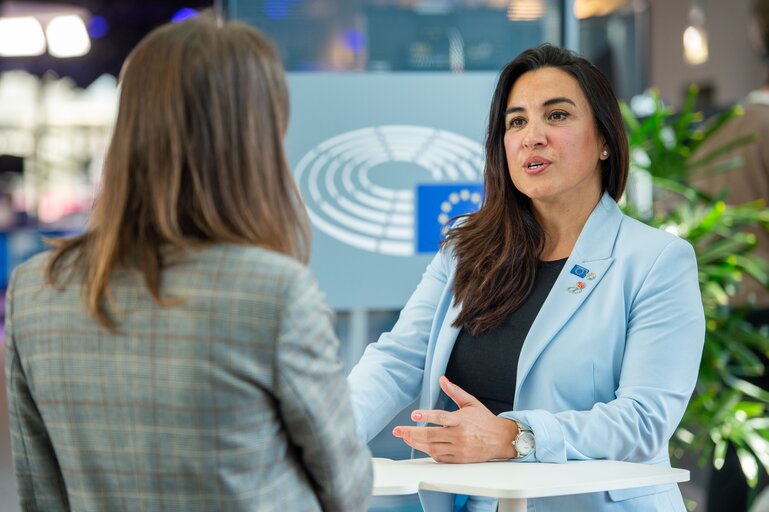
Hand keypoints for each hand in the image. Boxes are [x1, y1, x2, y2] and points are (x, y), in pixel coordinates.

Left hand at [392, 376, 518, 462]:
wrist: (501, 440)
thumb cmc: (484, 420)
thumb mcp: (471, 402)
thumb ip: (455, 391)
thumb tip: (442, 379)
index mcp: (461, 420)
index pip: (441, 417)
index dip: (426, 415)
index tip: (413, 414)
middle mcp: (459, 435)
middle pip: (431, 435)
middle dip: (411, 433)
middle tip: (398, 430)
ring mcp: (459, 449)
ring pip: (432, 448)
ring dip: (416, 443)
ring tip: (405, 437)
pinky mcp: (459, 459)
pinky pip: (440, 457)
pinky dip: (428, 451)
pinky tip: (420, 446)